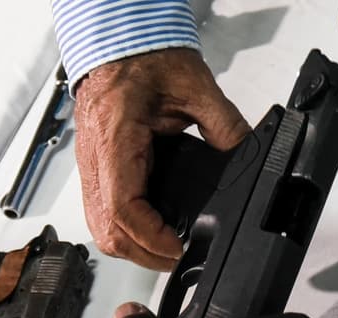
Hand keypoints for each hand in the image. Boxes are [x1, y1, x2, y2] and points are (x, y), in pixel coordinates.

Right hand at [74, 49, 248, 270]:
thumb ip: (225, 126)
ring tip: (166, 248)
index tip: (177, 247)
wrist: (119, 42)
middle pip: (106, 230)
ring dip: (131, 246)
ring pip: (99, 227)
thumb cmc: (145, 57)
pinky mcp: (94, 167)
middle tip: (177, 256)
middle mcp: (95, 157)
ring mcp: (90, 165)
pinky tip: (149, 228)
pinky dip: (124, 229)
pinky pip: (100, 211)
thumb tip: (248, 157)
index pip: (123, 207)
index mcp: (116, 138)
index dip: (150, 237)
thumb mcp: (196, 88)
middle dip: (143, 253)